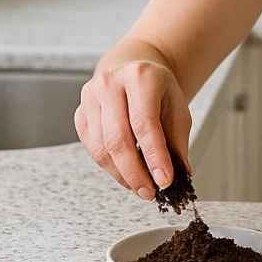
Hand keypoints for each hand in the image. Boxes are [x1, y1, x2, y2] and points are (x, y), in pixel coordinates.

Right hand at [74, 60, 191, 200]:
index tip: (165, 181)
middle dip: (135, 173)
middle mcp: (110, 83)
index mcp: (140, 76)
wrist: (133, 69)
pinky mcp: (80, 113)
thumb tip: (181, 176)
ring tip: (141, 187)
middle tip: (151, 192)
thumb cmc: (158, 90)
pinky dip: (110, 167)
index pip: (144, 123)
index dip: (154, 156)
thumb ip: (177, 141)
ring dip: (122, 174)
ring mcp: (90, 97)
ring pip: (101, 148)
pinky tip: (126, 173)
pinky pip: (92, 149)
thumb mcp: (177, 107)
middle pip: (118, 139)